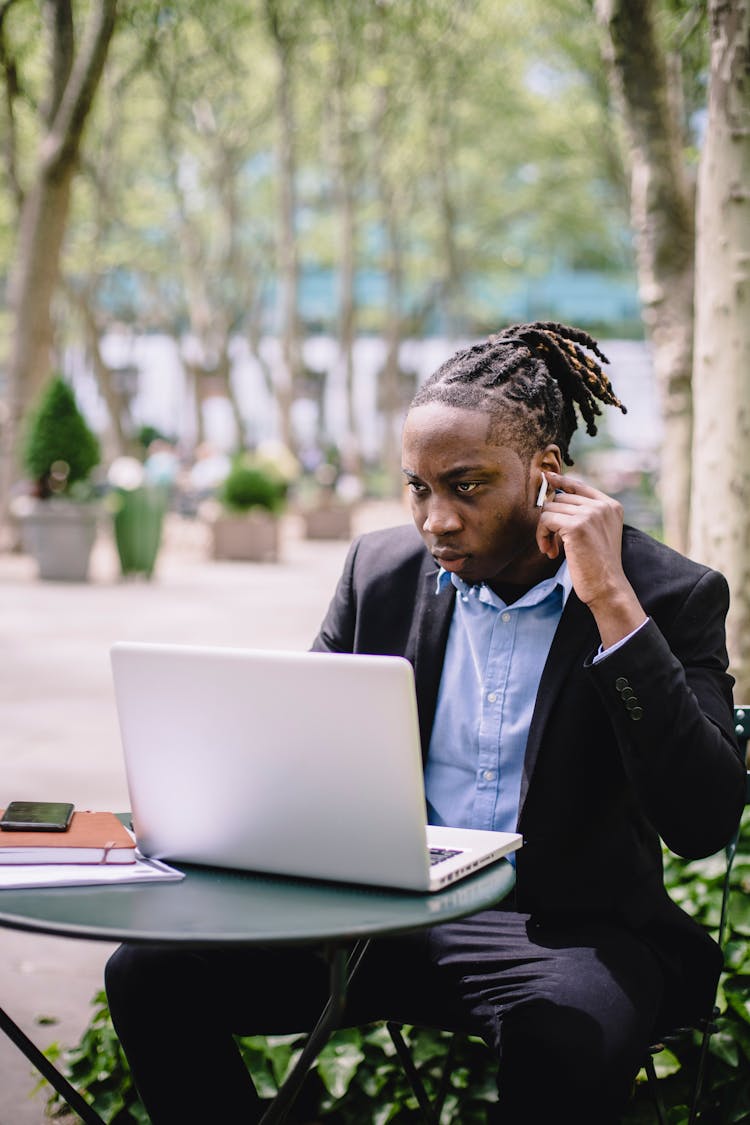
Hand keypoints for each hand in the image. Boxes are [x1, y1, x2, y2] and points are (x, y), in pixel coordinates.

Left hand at [536, 471, 646, 646]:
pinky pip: (546, 520)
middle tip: (552, 544)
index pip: (580, 486)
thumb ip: (585, 515)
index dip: (561, 481)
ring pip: (550, 509)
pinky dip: (542, 536)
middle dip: (551, 520)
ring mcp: (590, 514)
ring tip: (551, 549)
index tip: (547, 477)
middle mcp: (602, 506)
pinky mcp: (576, 525)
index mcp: (611, 506)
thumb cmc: (598, 566)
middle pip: (560, 498)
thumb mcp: (598, 534)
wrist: (607, 587)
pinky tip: (550, 552)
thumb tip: (555, 497)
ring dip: (544, 531)